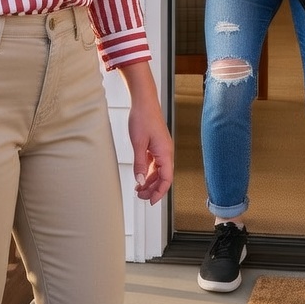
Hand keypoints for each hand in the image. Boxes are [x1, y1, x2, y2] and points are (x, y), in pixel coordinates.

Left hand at [121, 63, 173, 203]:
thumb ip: (139, 164)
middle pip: (163, 177)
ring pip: (159, 171)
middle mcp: (166, 152)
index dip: (160, 192)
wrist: (144, 101)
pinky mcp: (156, 145)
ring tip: (138, 189)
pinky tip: (140, 175)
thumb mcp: (138, 143)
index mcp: (165, 153)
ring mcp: (162, 149)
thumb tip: (140, 181)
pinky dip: (148, 171)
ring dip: (150, 181)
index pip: (166, 179)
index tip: (151, 201)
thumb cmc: (143, 118)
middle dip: (153, 189)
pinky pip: (155, 163)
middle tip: (140, 196)